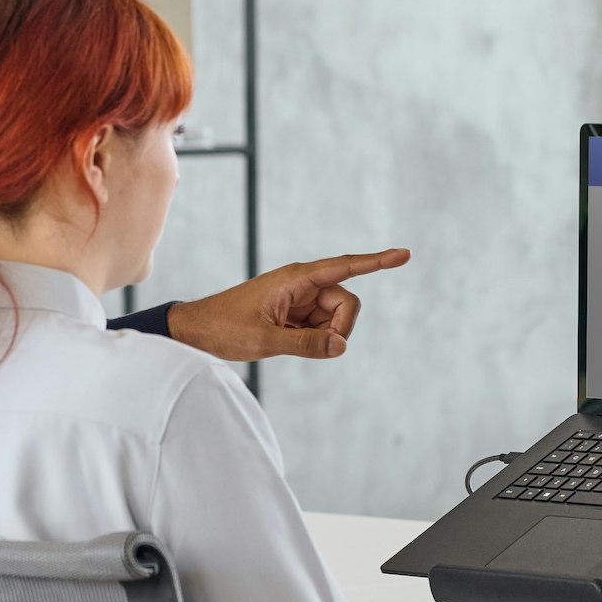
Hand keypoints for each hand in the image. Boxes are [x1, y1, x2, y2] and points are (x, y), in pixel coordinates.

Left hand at [164, 249, 411, 362]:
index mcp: (296, 278)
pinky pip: (321, 328)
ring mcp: (299, 299)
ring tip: (290, 342)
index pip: (345, 267)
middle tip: (319, 345)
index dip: (377, 262)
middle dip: (341, 326)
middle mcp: (302, 284)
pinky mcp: (295, 314)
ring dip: (325, 336)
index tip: (404, 254)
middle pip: (346, 302)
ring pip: (335, 317)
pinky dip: (314, 340)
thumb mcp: (264, 340)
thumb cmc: (224, 329)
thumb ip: (305, 345)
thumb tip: (342, 347)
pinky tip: (287, 342)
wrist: (197, 331)